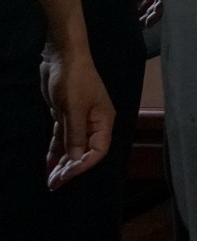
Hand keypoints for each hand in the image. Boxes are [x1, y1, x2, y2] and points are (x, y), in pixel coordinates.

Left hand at [40, 45, 113, 188]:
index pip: (98, 150)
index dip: (83, 164)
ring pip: (71, 146)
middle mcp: (94, 123)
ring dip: (61, 162)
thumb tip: (75, 159)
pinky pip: (61, 138)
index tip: (66, 175)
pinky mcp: (66, 116)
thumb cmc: (74, 81)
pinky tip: (48, 163)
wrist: (62, 57)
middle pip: (85, 151)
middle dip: (70, 168)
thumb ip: (75, 134)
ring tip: (50, 180)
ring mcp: (79, 120)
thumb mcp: (74, 108)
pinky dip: (55, 150)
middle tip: (54, 183)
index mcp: (103, 120)